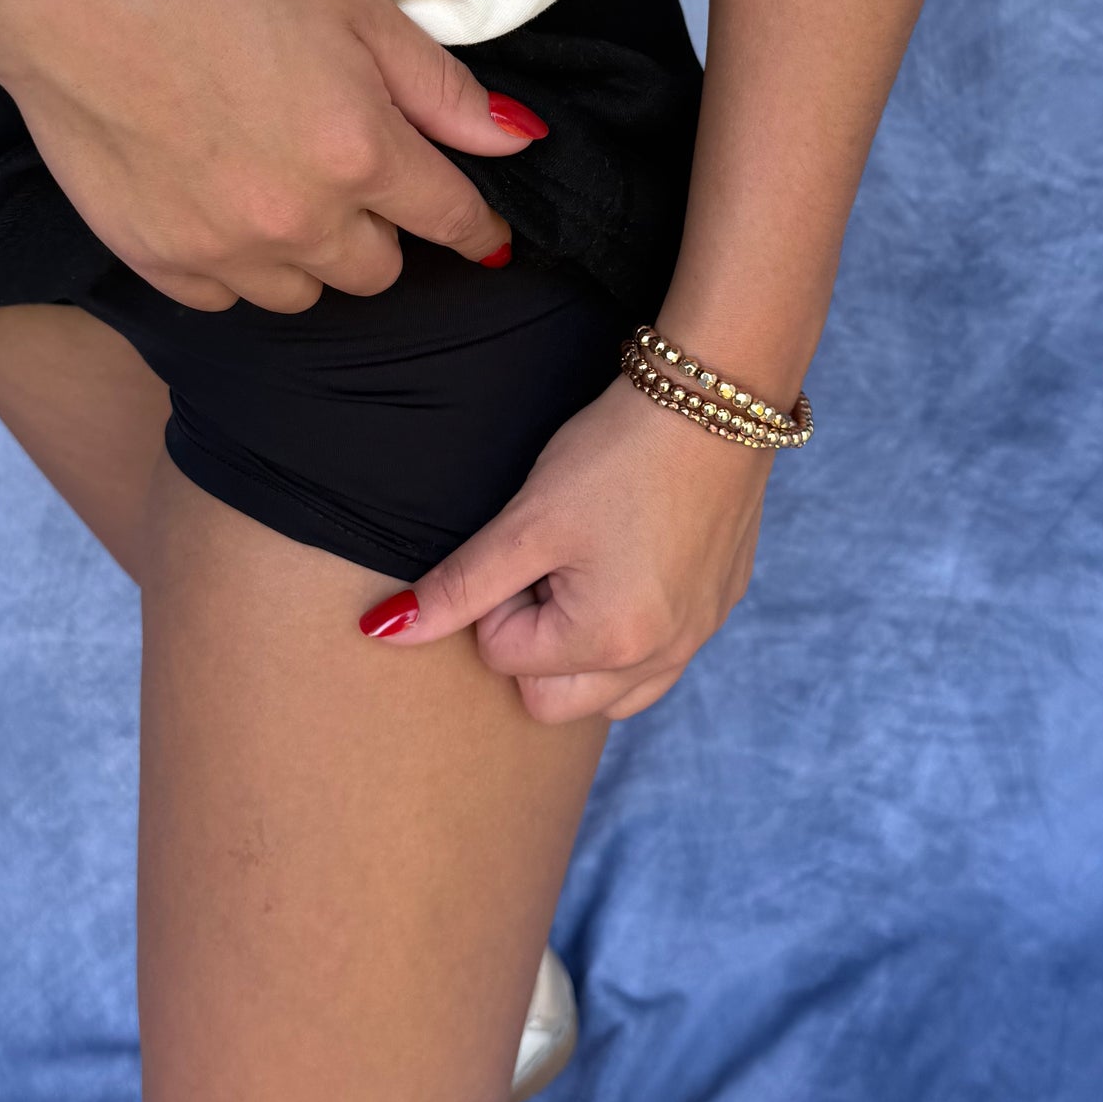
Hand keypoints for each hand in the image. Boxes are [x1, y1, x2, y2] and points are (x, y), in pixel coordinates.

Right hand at [0, 0, 542, 312]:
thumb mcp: (351, 3)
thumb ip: (440, 87)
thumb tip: (516, 141)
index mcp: (361, 152)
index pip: (451, 220)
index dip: (477, 226)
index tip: (487, 234)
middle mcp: (299, 220)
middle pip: (376, 269)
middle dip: (379, 228)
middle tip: (348, 170)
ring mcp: (221, 249)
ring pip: (300, 292)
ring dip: (306, 252)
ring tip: (274, 184)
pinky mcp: (153, 260)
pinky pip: (221, 296)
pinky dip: (230, 264)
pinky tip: (211, 203)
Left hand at [362, 380, 771, 721]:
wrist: (716, 399)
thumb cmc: (617, 455)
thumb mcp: (527, 521)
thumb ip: (457, 587)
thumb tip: (383, 631)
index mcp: (608, 643)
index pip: (503, 659)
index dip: (498, 599)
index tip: (527, 544)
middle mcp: (660, 658)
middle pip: (552, 702)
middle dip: (534, 644)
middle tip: (550, 566)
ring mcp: (698, 638)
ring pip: (611, 695)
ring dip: (581, 652)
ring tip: (587, 569)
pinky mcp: (719, 608)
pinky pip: (660, 658)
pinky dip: (631, 631)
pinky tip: (633, 561)